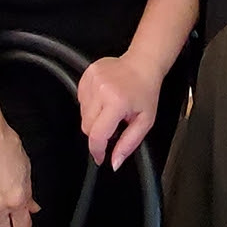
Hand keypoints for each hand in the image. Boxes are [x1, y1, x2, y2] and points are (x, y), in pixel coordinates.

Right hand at [77, 53, 160, 169]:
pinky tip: (103, 100)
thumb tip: (114, 162)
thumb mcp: (145, 122)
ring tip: (110, 110)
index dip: (97, 151)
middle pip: (87, 126)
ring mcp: (92, 80)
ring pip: (82, 114)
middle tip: (112, 129)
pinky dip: (89, 105)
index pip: (97, 135)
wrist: (143, 64)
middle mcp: (101, 90)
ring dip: (94, 118)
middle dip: (97, 134)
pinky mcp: (87, 74)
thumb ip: (128, 144)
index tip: (100, 157)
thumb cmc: (146, 91)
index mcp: (117, 102)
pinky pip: (81, 99)